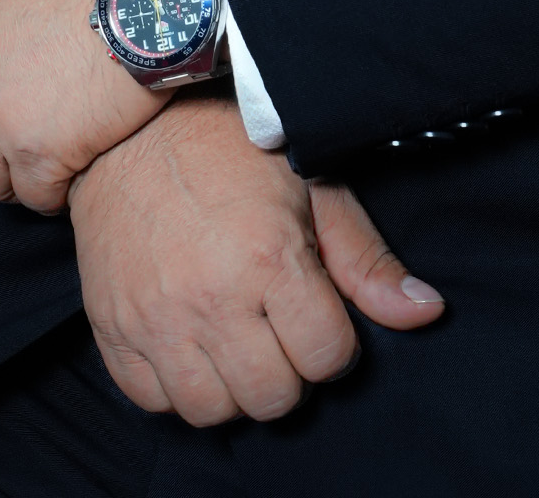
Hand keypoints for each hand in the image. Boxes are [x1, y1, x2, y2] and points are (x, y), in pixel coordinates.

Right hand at [70, 91, 442, 425]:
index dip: (333, 341)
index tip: (318, 312)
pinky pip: (153, 400)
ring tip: (236, 337)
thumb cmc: (230, 148)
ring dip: (234, 384)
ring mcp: (155, 319)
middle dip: (290, 369)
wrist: (130, 128)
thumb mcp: (313, 187)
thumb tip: (427, 312)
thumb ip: (367, 260)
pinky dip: (177, 384)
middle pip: (273, 396)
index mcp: (269, 258)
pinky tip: (191, 340)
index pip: (326, 358)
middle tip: (278, 327)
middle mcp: (210, 298)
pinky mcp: (112, 328)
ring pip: (213, 411)